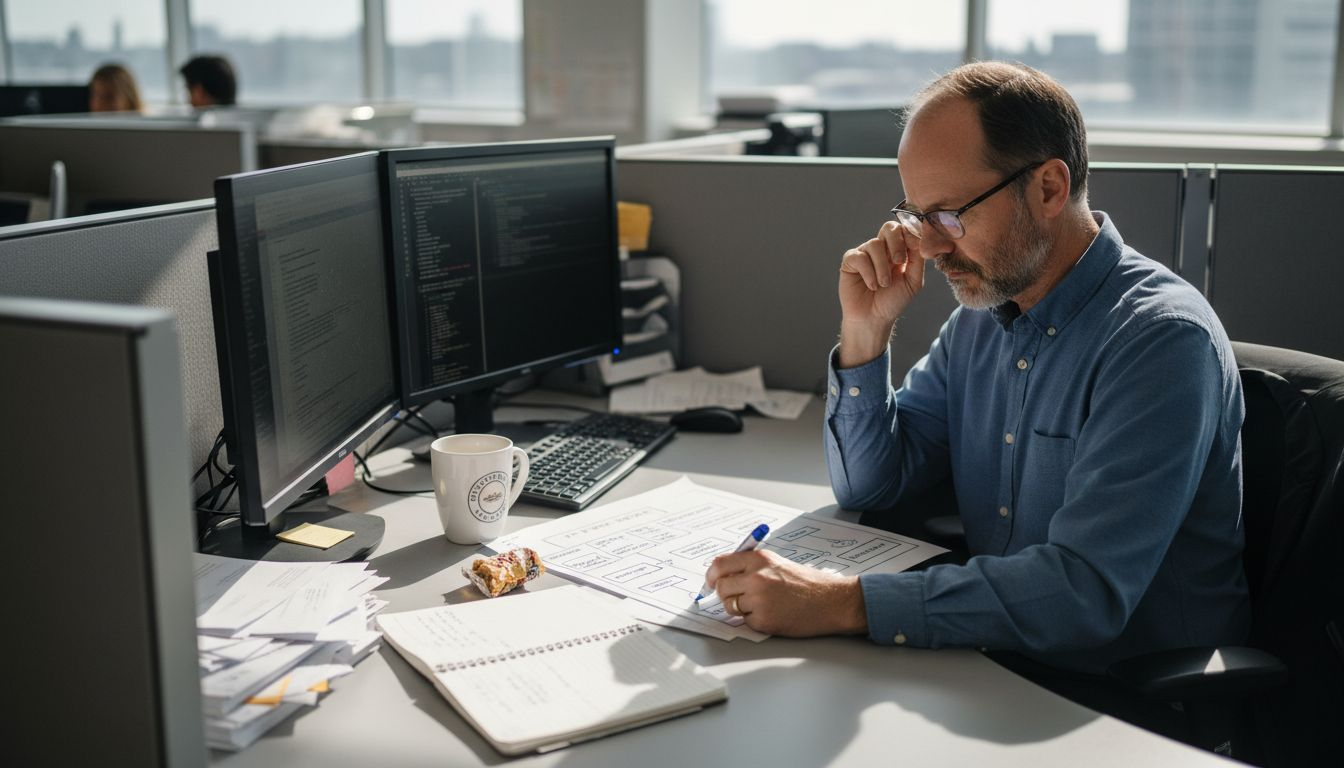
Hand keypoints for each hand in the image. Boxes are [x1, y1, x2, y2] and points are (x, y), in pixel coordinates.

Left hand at [704, 549, 867, 636]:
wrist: (831, 601)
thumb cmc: (808, 583)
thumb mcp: (777, 564)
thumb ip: (751, 566)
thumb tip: (725, 574)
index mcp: (758, 560)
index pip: (719, 564)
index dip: (711, 575)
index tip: (711, 582)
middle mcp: (756, 577)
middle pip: (720, 587)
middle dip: (724, 594)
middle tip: (735, 597)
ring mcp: (759, 600)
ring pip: (730, 606)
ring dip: (740, 608)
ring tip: (761, 605)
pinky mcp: (764, 620)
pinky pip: (746, 621)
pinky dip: (755, 620)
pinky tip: (773, 614)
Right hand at [837, 221, 925, 366]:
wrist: (874, 319)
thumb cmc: (893, 301)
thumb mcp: (913, 281)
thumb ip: (918, 259)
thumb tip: (919, 238)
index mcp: (898, 250)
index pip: (904, 230)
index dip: (909, 233)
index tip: (913, 247)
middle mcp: (882, 249)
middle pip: (889, 228)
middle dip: (896, 243)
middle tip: (899, 262)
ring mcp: (865, 253)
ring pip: (874, 244)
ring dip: (882, 267)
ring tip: (884, 284)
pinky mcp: (850, 261)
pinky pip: (859, 257)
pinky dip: (868, 272)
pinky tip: (872, 285)